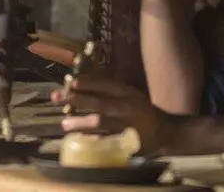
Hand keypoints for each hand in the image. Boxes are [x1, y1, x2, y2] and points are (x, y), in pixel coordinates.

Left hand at [52, 75, 176, 154]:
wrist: (165, 131)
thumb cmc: (141, 110)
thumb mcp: (129, 94)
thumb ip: (109, 91)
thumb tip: (79, 85)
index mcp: (126, 93)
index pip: (105, 85)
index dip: (88, 83)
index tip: (71, 82)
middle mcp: (126, 107)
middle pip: (99, 103)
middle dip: (77, 100)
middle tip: (58, 98)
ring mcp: (126, 125)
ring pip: (100, 123)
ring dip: (80, 123)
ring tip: (64, 124)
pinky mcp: (126, 141)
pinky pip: (106, 141)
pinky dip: (93, 140)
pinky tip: (80, 140)